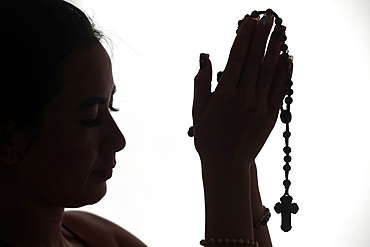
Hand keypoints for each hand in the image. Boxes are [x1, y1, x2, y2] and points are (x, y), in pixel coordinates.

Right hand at [192, 15, 291, 169]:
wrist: (227, 165)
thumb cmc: (209, 139)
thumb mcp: (198, 111)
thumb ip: (202, 84)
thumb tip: (205, 59)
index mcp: (224, 95)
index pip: (236, 59)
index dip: (243, 38)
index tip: (249, 21)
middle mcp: (244, 98)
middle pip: (255, 61)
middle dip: (261, 37)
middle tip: (267, 18)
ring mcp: (259, 107)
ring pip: (269, 73)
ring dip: (275, 50)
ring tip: (280, 32)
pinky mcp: (270, 116)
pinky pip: (279, 91)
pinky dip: (284, 74)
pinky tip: (287, 59)